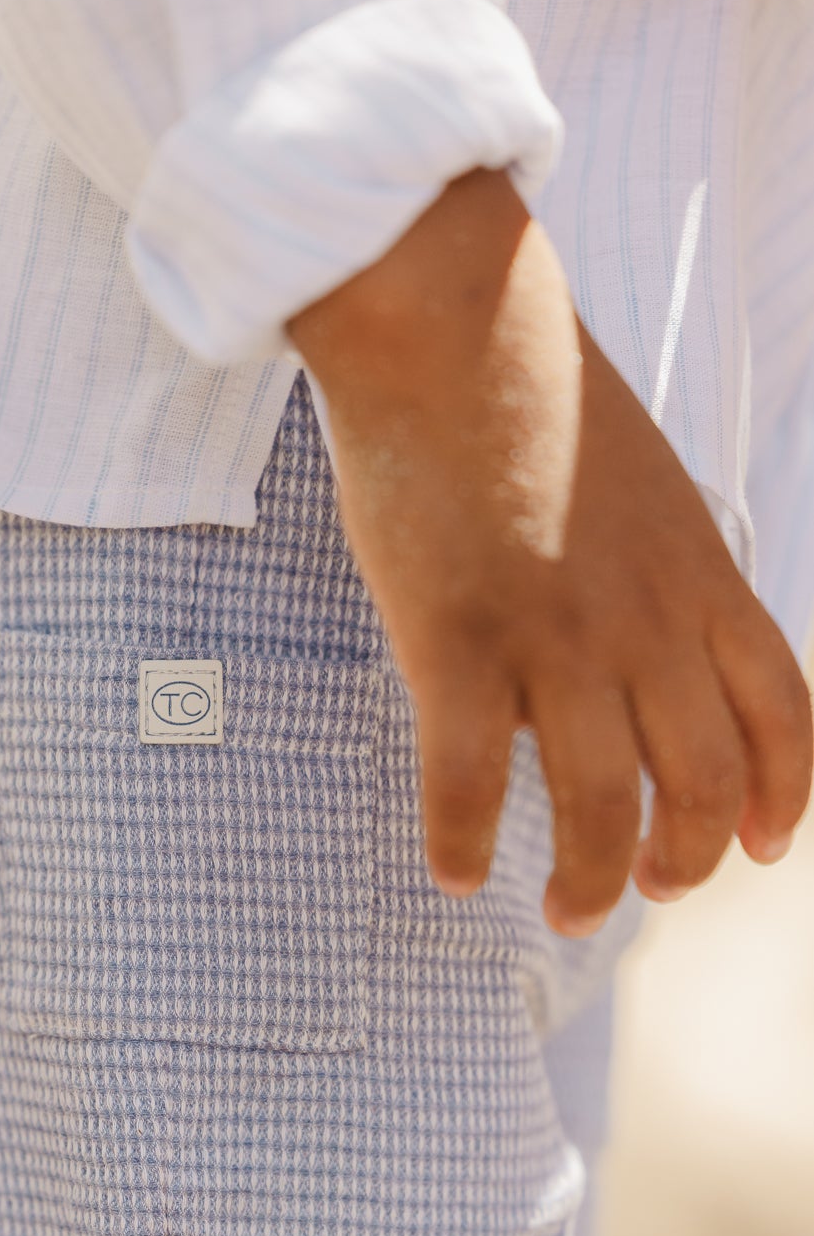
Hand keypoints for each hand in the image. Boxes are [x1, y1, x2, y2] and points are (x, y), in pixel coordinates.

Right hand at [287, 169, 811, 937]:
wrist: (455, 325)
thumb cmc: (532, 395)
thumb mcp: (645, 485)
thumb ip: (657, 573)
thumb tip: (625, 649)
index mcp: (701, 575)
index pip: (784, 713)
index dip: (786, 796)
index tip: (768, 847)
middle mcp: (647, 620)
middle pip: (706, 780)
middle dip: (692, 859)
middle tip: (650, 892)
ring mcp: (557, 636)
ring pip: (600, 806)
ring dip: (588, 879)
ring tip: (565, 911)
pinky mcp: (460, 642)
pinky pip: (468, 780)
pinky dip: (464, 841)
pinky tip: (455, 872)